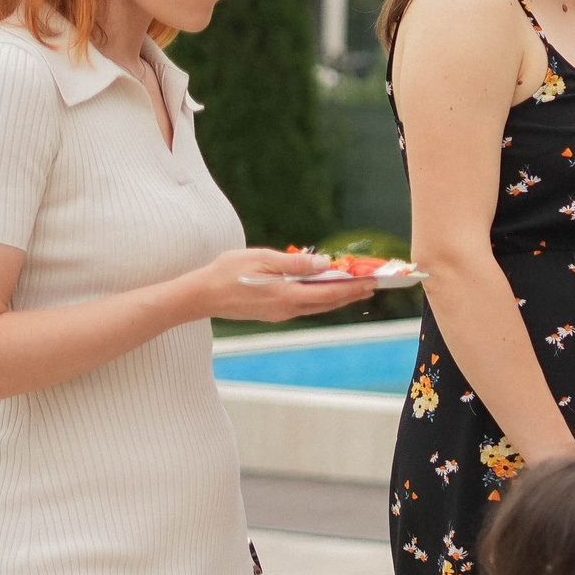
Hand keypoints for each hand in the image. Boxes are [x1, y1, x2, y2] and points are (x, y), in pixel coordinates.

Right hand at [191, 249, 378, 323]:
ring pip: (316, 307)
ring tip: (355, 288)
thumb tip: (324, 264)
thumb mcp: (262, 260)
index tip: (374, 282)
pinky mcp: (272, 313)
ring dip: (337, 297)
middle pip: (327, 303)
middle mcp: (287, 309)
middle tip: (373, 285)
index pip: (330, 293)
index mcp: (287, 296)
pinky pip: (304, 306)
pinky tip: (324, 290)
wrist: (200, 295)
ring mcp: (279, 314)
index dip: (354, 288)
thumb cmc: (227, 272)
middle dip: (351, 294)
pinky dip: (319, 298)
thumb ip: (295, 263)